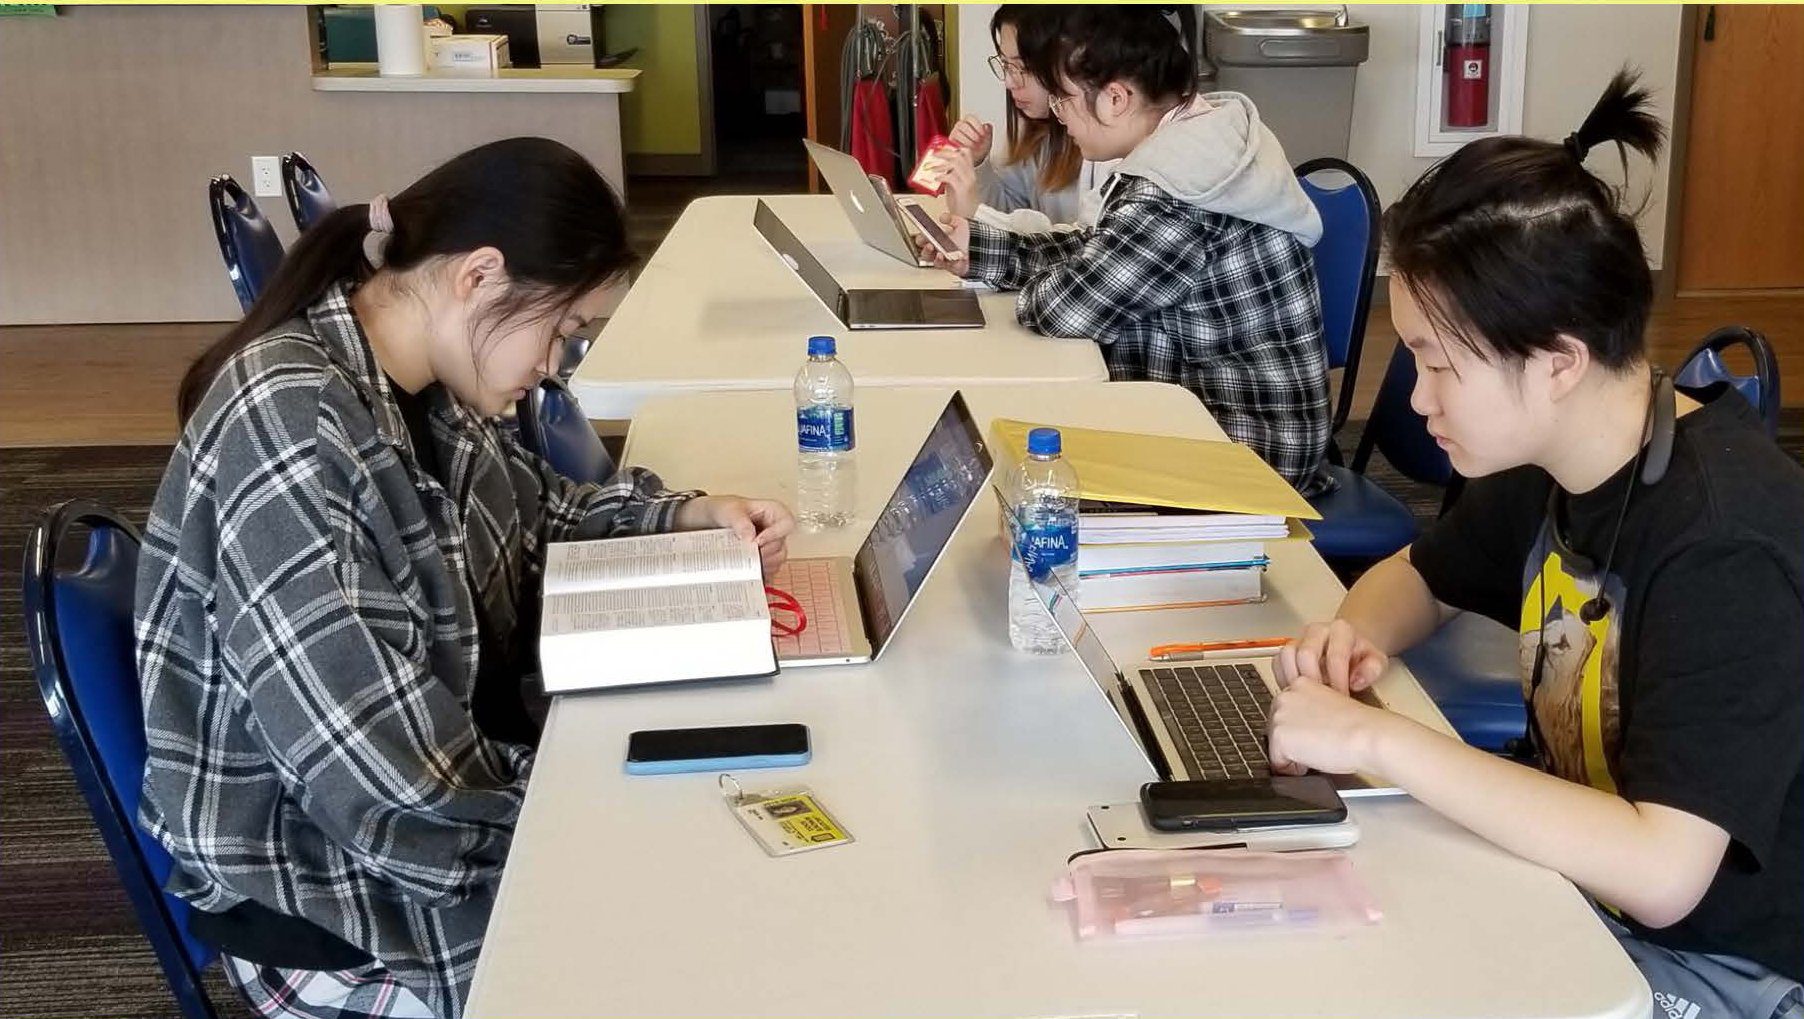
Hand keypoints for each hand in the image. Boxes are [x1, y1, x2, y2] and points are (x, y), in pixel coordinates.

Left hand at [675, 496, 794, 578]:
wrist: (707, 521)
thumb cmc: (722, 510)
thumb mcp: (729, 511)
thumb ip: (740, 522)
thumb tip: (750, 538)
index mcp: (773, 512)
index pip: (786, 524)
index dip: (775, 534)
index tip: (757, 541)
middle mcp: (775, 530)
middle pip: (781, 547)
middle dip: (764, 554)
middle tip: (746, 555)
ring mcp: (770, 546)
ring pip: (776, 562)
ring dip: (761, 565)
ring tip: (743, 563)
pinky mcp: (762, 560)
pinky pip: (767, 571)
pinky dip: (757, 573)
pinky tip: (744, 571)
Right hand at [915, 212, 971, 277]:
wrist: (980, 248)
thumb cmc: (969, 238)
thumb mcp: (961, 223)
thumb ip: (951, 219)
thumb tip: (942, 217)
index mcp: (936, 241)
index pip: (922, 241)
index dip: (921, 239)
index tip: (923, 236)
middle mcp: (939, 252)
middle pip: (926, 254)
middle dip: (926, 250)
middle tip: (930, 245)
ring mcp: (945, 261)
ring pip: (936, 262)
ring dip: (937, 259)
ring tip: (940, 254)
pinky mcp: (953, 268)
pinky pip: (949, 267)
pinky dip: (951, 264)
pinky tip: (952, 259)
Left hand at [941, 146, 979, 218]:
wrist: (971, 219)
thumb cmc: (964, 207)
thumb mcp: (956, 188)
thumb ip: (951, 178)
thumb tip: (941, 172)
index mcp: (970, 174)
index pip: (966, 154)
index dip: (953, 149)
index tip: (942, 148)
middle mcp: (971, 176)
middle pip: (960, 156)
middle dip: (945, 153)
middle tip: (934, 154)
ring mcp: (968, 182)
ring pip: (956, 163)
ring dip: (941, 164)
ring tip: (932, 167)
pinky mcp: (963, 190)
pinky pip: (951, 177)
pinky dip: (941, 176)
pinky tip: (936, 179)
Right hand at [948, 115, 993, 164]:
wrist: (976, 158)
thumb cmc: (981, 147)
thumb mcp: (988, 138)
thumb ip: (989, 130)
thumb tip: (986, 126)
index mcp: (969, 122)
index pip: (970, 118)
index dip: (977, 125)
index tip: (982, 133)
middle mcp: (960, 126)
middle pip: (962, 125)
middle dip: (972, 134)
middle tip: (978, 140)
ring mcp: (954, 133)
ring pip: (957, 133)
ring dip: (966, 141)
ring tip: (973, 146)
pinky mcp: (950, 142)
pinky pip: (953, 142)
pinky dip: (960, 146)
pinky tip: (966, 150)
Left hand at [1267, 675, 1395, 776]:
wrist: (1367, 735)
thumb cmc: (1359, 726)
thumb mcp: (1329, 707)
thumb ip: (1310, 712)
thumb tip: (1301, 730)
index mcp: (1300, 685)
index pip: (1286, 713)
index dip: (1300, 730)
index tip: (1315, 734)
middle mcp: (1285, 697)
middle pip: (1277, 729)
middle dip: (1294, 742)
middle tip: (1320, 744)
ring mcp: (1279, 717)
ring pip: (1276, 746)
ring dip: (1294, 755)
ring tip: (1319, 751)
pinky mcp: (1279, 738)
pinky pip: (1278, 763)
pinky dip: (1293, 770)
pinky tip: (1314, 759)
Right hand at [1275, 619, 1388, 694]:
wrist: (1350, 649)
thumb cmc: (1361, 657)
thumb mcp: (1377, 661)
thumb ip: (1372, 669)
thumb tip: (1356, 681)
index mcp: (1340, 630)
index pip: (1335, 655)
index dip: (1338, 680)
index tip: (1341, 697)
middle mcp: (1317, 631)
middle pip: (1305, 653)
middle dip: (1313, 682)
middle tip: (1322, 701)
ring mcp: (1299, 640)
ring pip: (1286, 655)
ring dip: (1294, 680)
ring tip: (1307, 699)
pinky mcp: (1287, 652)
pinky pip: (1277, 663)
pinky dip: (1283, 680)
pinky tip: (1296, 694)